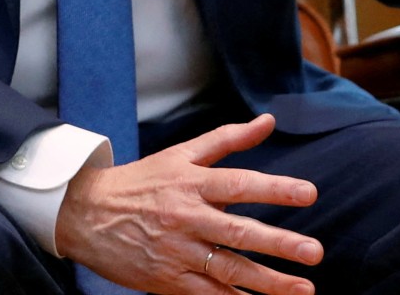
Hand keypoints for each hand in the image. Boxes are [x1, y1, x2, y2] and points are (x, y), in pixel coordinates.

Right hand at [54, 112, 321, 293]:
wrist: (85, 214)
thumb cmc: (141, 181)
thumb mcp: (181, 154)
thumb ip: (228, 139)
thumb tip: (269, 120)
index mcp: (192, 183)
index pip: (240, 184)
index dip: (275, 188)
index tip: (309, 193)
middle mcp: (187, 218)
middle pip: (239, 232)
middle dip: (279, 244)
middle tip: (315, 252)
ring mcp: (177, 252)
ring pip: (228, 270)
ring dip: (267, 283)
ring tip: (303, 289)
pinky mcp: (166, 281)